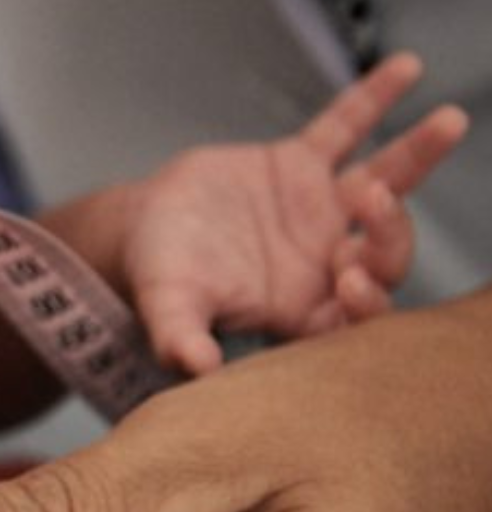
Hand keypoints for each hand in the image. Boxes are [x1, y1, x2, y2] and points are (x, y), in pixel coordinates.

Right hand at [122, 53, 465, 373]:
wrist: (138, 230)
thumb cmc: (156, 280)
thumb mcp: (166, 310)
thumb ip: (182, 338)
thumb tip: (197, 366)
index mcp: (302, 309)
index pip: (356, 314)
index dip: (367, 300)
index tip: (349, 280)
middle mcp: (322, 264)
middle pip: (384, 252)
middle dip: (391, 231)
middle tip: (374, 201)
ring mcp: (319, 211)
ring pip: (383, 185)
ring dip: (417, 156)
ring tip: (447, 124)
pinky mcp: (301, 165)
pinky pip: (344, 128)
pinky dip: (373, 99)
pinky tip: (405, 70)